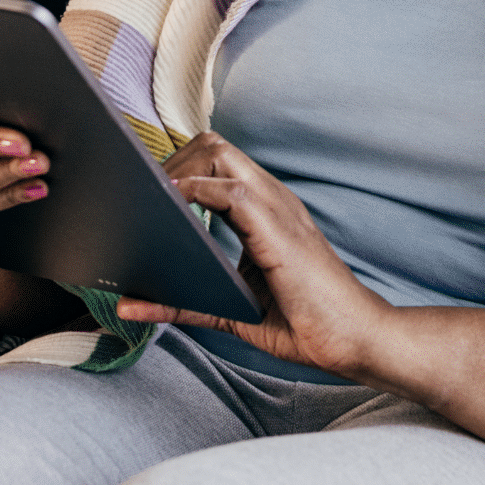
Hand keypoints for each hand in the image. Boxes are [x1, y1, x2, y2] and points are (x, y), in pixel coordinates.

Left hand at [114, 132, 392, 378]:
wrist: (354, 339)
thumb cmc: (305, 325)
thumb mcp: (232, 310)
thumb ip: (185, 303)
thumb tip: (130, 304)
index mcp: (266, 210)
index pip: (217, 161)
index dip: (179, 169)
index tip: (148, 197)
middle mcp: (271, 198)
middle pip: (212, 144)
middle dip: (171, 161)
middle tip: (142, 197)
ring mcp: (277, 207)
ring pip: (219, 152)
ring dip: (179, 170)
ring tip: (151, 201)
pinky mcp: (278, 228)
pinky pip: (232, 190)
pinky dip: (196, 192)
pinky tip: (173, 210)